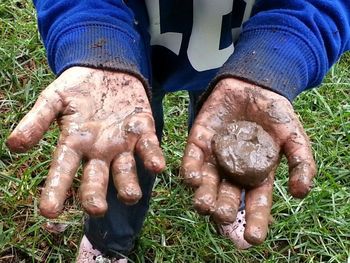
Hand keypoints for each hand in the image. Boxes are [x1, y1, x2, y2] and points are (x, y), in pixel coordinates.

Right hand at [7, 67, 164, 217]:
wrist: (106, 68)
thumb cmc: (78, 87)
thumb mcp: (53, 99)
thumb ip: (37, 120)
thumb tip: (13, 145)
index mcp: (75, 144)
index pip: (63, 170)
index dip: (55, 190)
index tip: (48, 212)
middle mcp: (100, 151)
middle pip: (97, 178)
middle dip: (95, 194)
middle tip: (96, 209)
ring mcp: (123, 143)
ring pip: (126, 170)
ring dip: (128, 184)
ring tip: (130, 196)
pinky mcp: (144, 131)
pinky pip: (149, 147)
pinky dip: (152, 156)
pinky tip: (156, 166)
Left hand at [181, 78, 315, 244]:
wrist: (254, 85)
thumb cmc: (276, 113)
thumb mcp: (294, 136)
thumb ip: (301, 162)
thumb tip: (299, 193)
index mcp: (256, 174)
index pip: (255, 201)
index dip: (254, 219)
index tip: (253, 238)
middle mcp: (233, 170)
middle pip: (226, 195)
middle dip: (223, 208)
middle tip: (221, 216)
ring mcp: (215, 156)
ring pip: (206, 181)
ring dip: (203, 194)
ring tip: (203, 204)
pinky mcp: (199, 140)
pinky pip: (192, 158)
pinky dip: (191, 168)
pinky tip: (192, 177)